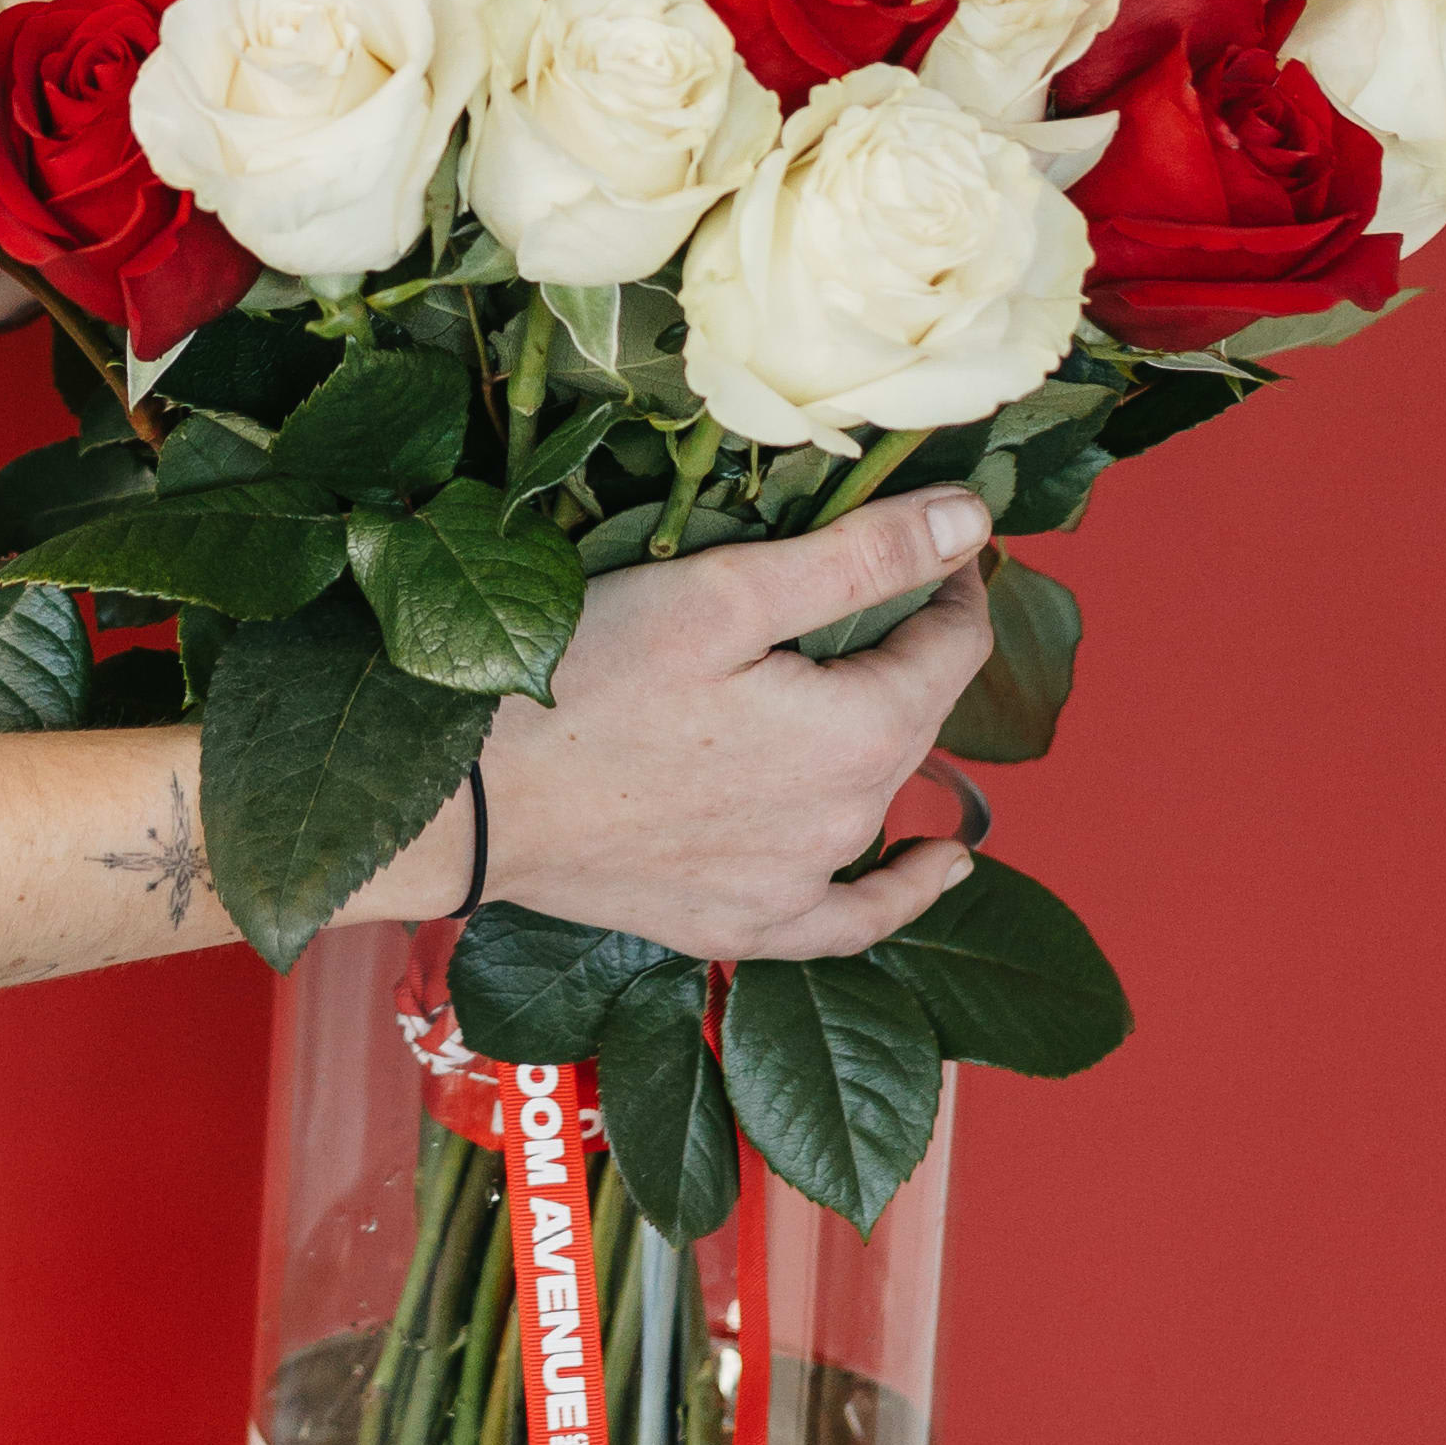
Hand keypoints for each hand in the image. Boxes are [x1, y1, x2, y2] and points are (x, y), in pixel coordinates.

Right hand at [437, 490, 999, 959]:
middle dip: (909, 648)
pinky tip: (935, 868)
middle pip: (917, 716)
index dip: (952, 581)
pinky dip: (900, 888)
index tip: (932, 536)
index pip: (954, 645)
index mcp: (862, 734)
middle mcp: (849, 822)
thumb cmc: (585, 679)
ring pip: (880, 796)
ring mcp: (797, 885)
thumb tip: (973, 520)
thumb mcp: (723, 593)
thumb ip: (858, 559)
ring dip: (888, 736)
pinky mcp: (742, 923)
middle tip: (871, 586)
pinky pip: (850, 916)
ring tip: (866, 679)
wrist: (472, 799)